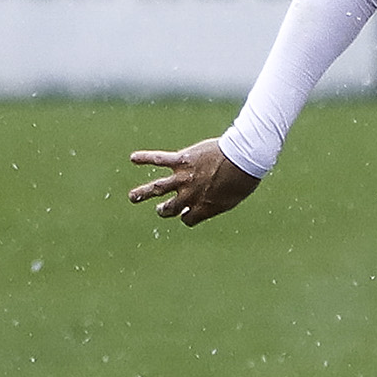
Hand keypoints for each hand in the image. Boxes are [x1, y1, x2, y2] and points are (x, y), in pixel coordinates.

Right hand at [127, 139, 260, 227]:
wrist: (242, 159)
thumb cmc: (244, 178)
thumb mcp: (234, 198)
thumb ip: (220, 202)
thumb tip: (215, 202)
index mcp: (202, 208)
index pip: (186, 219)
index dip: (186, 217)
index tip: (187, 213)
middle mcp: (189, 196)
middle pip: (170, 208)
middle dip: (164, 210)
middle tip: (160, 209)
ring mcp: (183, 178)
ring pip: (157, 188)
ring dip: (142, 193)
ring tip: (132, 197)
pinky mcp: (182, 160)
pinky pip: (159, 159)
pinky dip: (145, 158)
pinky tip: (133, 158)